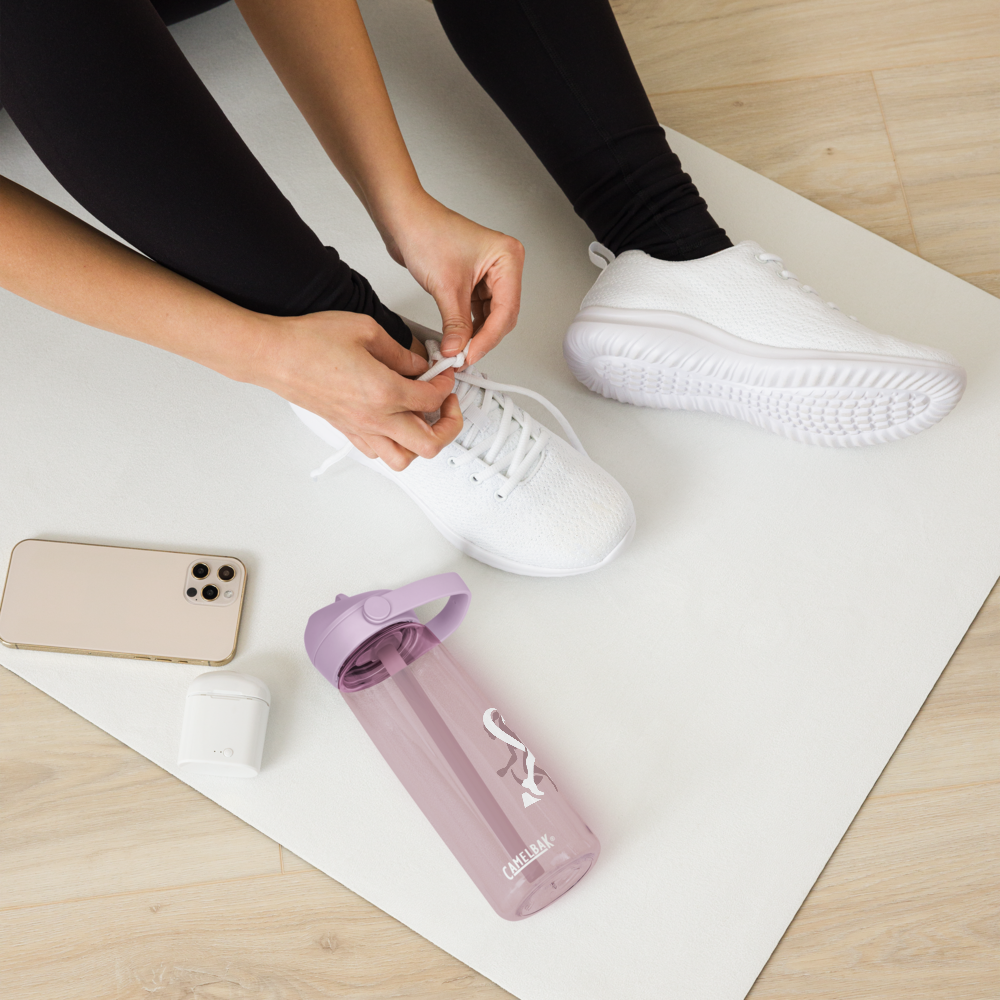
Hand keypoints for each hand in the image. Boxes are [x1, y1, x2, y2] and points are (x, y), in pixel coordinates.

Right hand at [254, 310, 462, 470]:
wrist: (274, 356)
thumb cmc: (310, 342)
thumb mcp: (366, 330)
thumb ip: (401, 351)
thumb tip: (419, 364)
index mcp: (384, 392)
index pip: (433, 398)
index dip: (446, 383)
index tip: (444, 373)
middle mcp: (375, 418)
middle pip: (430, 443)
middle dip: (450, 425)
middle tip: (448, 404)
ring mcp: (360, 429)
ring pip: (404, 459)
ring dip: (421, 443)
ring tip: (424, 420)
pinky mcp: (346, 431)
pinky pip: (379, 453)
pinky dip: (395, 445)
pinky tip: (395, 422)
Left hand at [383, 194, 523, 365]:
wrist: (402, 218)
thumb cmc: (426, 231)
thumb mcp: (445, 286)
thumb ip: (455, 324)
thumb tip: (458, 350)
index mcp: (507, 258)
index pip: (506, 310)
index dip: (488, 338)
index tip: (470, 355)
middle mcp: (502, 265)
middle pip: (501, 316)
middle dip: (482, 338)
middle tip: (463, 356)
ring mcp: (488, 274)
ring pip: (489, 317)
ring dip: (474, 335)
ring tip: (457, 350)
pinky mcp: (473, 281)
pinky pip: (476, 312)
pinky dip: (466, 326)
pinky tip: (456, 338)